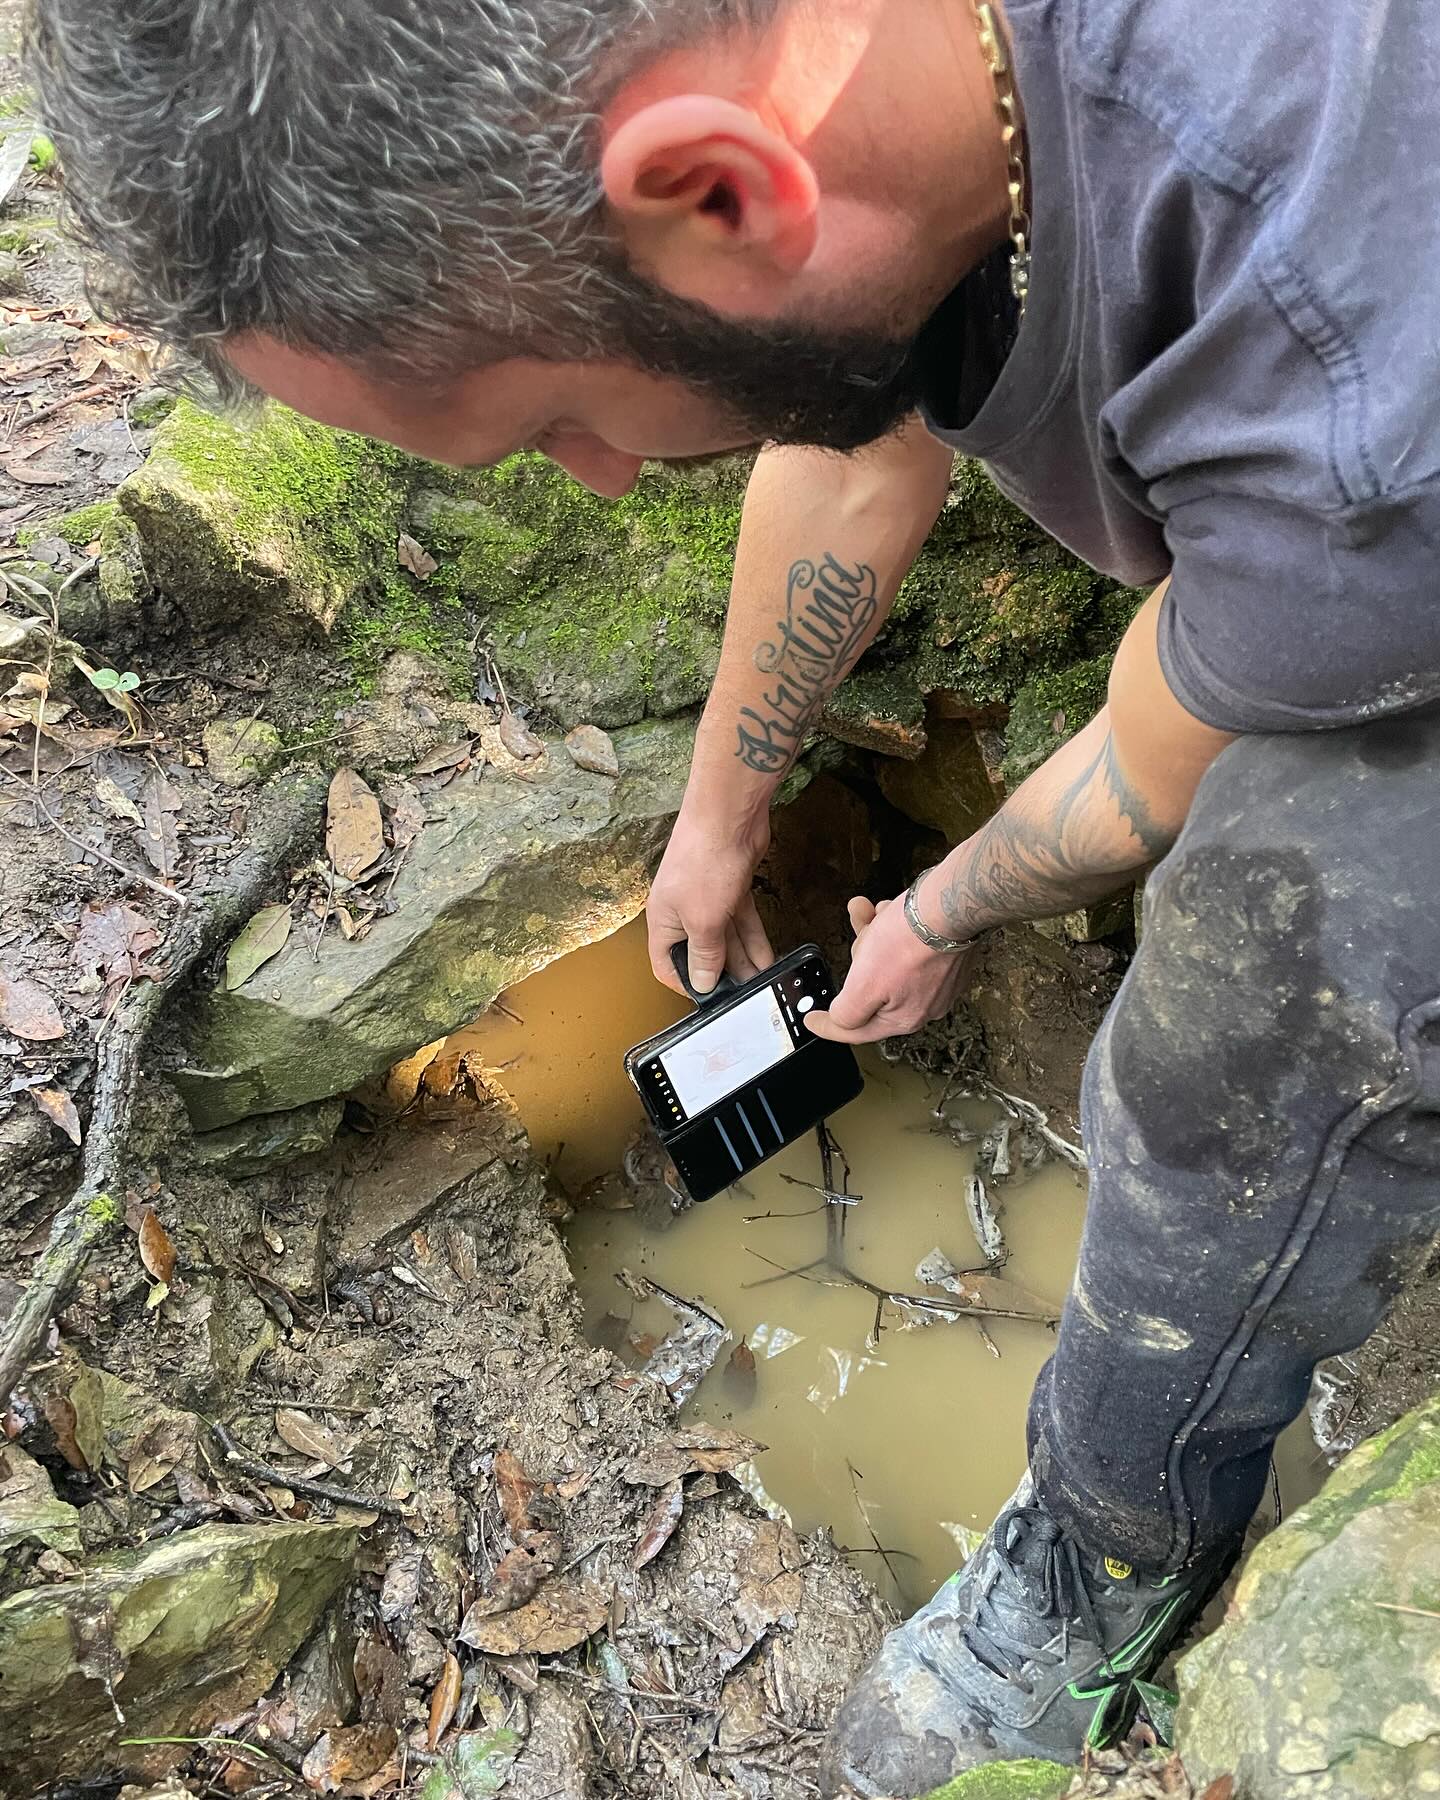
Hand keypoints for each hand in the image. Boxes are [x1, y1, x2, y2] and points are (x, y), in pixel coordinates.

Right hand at [647, 805, 774, 994]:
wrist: (726, 817)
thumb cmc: (703, 860)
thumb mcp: (703, 920)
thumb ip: (705, 954)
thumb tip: (701, 981)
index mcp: (663, 920)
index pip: (666, 963)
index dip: (684, 983)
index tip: (707, 999)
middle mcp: (683, 911)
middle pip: (700, 952)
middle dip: (722, 973)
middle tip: (742, 993)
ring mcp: (708, 898)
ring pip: (725, 938)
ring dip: (743, 959)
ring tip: (760, 981)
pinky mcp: (731, 888)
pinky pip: (741, 922)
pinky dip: (753, 939)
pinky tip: (765, 956)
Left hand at [804, 891, 976, 1043]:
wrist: (951, 906)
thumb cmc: (910, 943)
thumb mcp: (864, 985)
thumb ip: (848, 1012)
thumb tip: (840, 1020)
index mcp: (904, 1017)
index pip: (858, 1030)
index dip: (829, 1026)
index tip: (812, 1020)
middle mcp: (924, 1003)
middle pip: (871, 985)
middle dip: (859, 957)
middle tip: (857, 938)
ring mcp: (938, 979)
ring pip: (888, 959)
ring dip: (873, 934)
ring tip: (869, 913)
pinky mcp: (944, 955)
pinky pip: (908, 945)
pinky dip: (894, 928)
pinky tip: (890, 911)